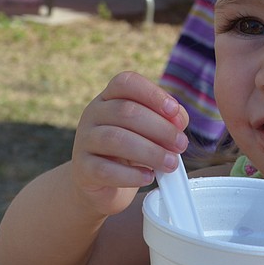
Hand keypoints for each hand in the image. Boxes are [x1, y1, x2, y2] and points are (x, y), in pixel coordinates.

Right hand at [70, 71, 188, 214]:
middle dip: (160, 128)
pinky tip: (148, 177)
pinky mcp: (83, 169)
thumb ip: (167, 120)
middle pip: (126, 111)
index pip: (126, 82)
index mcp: (110, 97)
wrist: (102, 182)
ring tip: (171, 164)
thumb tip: (179, 121)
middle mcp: (93, 113)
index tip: (173, 111)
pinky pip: (106, 170)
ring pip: (116, 139)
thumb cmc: (131, 149)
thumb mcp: (149, 129)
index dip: (152, 94)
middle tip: (180, 145)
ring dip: (150, 152)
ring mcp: (84, 140)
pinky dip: (131, 175)